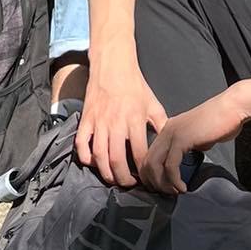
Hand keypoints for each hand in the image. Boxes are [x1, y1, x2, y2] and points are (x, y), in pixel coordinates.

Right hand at [76, 64, 166, 187]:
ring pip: (99, 155)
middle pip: (117, 160)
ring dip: (105, 172)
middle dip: (123, 178)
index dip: (143, 170)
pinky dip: (85, 157)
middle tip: (128, 184)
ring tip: (112, 178)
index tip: (146, 177)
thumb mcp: (153, 104)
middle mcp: (115, 123)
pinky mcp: (86, 119)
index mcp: (134, 119)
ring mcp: (98, 122)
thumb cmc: (135, 86)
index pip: (139, 153)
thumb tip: (170, 144)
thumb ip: (162, 125)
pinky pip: (81, 143)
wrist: (112, 65)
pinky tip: (93, 163)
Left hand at [138, 87, 249, 194]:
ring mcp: (172, 133)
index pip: (148, 156)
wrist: (231, 108)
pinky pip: (171, 165)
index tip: (160, 189)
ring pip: (155, 165)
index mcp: (167, 129)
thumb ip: (187, 149)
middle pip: (147, 162)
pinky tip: (182, 187)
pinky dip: (174, 180)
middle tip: (166, 194)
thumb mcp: (197, 138)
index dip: (150, 176)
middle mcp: (166, 130)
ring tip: (174, 192)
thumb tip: (182, 166)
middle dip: (153, 183)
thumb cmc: (219, 122)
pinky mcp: (182, 139)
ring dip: (163, 184)